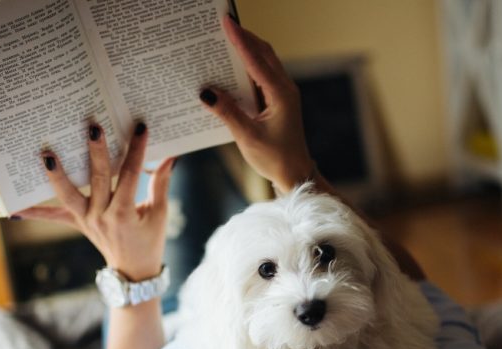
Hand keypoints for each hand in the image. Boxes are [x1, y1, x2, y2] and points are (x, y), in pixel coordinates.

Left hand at [16, 122, 174, 280]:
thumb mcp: (159, 213)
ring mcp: (86, 220)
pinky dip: (33, 213)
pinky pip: (52, 217)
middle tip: (93, 126)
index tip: (140, 128)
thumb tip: (171, 156)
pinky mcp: (76, 223)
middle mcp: (102, 216)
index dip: (137, 151)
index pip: (131, 176)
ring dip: (57, 175)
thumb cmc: (150, 240)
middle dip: (96, 152)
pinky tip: (11, 209)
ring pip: (68, 196)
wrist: (134, 272)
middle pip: (98, 179)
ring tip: (47, 154)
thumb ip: (161, 184)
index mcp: (125, 213)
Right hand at [200, 16, 315, 192]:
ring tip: (225, 38)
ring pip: (264, 62)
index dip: (240, 40)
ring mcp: (282, 94)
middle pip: (263, 53)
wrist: (295, 173)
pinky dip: (248, 66)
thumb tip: (206, 92)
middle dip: (244, 37)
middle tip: (223, 24)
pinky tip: (231, 66)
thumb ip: (227, 112)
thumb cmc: (275, 158)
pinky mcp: (277, 101)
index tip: (226, 22)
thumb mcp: (247, 136)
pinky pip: (261, 76)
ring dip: (246, 49)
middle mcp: (284, 89)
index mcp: (280, 95)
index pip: (256, 60)